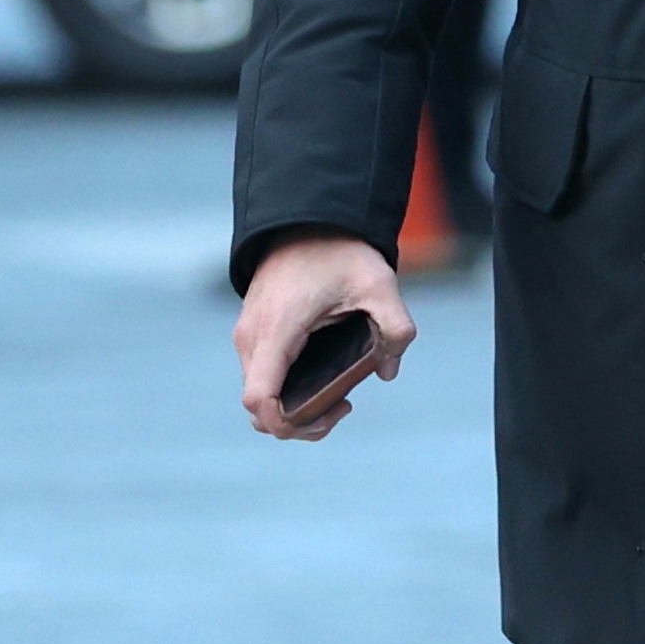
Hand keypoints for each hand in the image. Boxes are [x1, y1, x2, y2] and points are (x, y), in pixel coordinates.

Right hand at [234, 227, 413, 441]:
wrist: (306, 219)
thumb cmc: (338, 251)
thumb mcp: (379, 284)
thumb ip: (395, 327)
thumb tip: (389, 369)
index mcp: (277, 330)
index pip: (260, 399)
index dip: (288, 425)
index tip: (328, 417)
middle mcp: (253, 338)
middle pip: (258, 408)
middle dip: (300, 423)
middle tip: (344, 409)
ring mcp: (249, 336)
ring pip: (259, 395)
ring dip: (293, 409)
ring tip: (337, 400)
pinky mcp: (255, 333)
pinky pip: (263, 377)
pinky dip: (287, 391)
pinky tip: (322, 381)